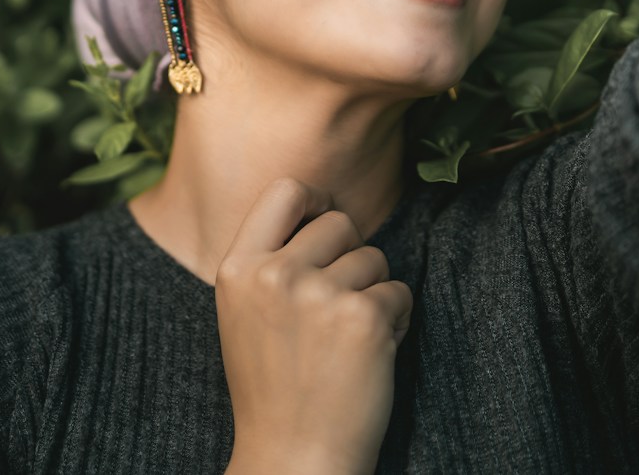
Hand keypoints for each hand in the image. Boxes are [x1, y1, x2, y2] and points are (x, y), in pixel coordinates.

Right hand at [216, 178, 413, 474]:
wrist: (293, 459)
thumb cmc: (274, 390)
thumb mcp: (245, 314)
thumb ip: (270, 262)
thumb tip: (321, 210)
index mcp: (238, 269)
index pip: (285, 190)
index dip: (316, 200)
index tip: (327, 222)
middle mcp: (274, 274)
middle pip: (340, 223)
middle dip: (351, 257)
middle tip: (338, 307)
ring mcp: (319, 294)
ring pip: (375, 258)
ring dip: (375, 292)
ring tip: (348, 341)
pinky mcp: (363, 317)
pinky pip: (400, 292)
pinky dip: (397, 320)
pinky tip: (370, 356)